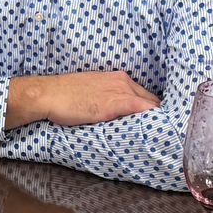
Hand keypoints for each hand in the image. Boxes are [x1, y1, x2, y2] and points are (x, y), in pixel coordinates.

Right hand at [6, 71, 159, 128]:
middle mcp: (123, 81)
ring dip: (157, 118)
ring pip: (151, 104)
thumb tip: (115, 113)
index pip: (145, 94)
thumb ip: (108, 99)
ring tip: (163, 134)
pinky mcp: (116, 103)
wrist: (50, 94)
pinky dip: (152, 117)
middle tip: (162, 131)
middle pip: (152, 99)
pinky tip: (158, 128)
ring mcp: (120, 91)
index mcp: (118, 78)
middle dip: (158, 114)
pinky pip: (143, 108)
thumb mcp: (92, 92)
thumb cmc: (65, 95)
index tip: (155, 121)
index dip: (151, 109)